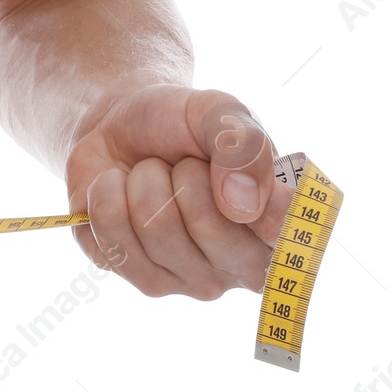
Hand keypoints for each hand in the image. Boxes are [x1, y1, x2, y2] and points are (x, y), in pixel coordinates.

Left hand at [65, 85, 292, 299]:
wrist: (118, 126)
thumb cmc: (181, 123)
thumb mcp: (220, 112)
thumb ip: (245, 147)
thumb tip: (244, 205)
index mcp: (278, 229)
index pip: (286, 232)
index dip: (261, 201)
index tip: (233, 170)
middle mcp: (240, 266)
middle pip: (208, 225)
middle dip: (184, 174)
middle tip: (182, 165)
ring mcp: (187, 280)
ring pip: (154, 225)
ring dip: (143, 180)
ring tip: (150, 175)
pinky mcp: (134, 275)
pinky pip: (109, 232)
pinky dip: (105, 192)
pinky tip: (118, 190)